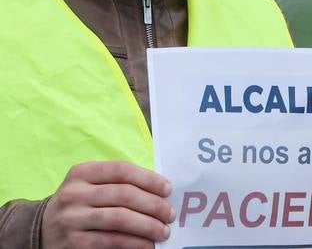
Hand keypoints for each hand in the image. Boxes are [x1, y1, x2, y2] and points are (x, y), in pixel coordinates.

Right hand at [41, 161, 173, 248]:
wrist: (41, 229)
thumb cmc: (78, 204)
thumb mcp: (90, 185)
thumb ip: (118, 183)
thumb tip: (159, 192)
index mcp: (82, 173)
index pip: (121, 170)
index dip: (149, 179)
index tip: (168, 189)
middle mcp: (75, 194)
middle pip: (124, 195)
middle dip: (153, 205)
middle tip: (170, 214)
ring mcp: (72, 219)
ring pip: (120, 219)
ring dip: (148, 226)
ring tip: (163, 231)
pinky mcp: (74, 242)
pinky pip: (111, 241)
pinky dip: (134, 243)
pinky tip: (147, 245)